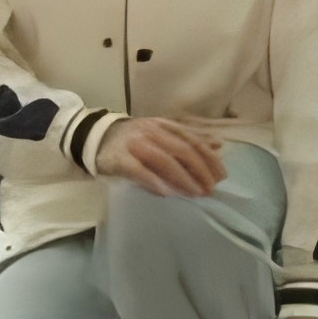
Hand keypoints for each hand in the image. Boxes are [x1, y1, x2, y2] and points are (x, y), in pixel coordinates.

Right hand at [96, 115, 223, 199]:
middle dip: (200, 170)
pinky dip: (154, 182)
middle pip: (183, 150)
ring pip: (164, 160)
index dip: (209, 158)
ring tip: (195, 193)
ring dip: (183, 178)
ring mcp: (136, 144)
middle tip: (211, 189)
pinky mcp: (119, 159)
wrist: (96, 136)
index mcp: (165, 125)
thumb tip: (218, 144)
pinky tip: (167, 193)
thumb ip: (189, 138)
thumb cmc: (136, 138)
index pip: (193, 140)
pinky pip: (139, 171)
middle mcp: (153, 131)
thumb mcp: (163, 133)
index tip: (222, 176)